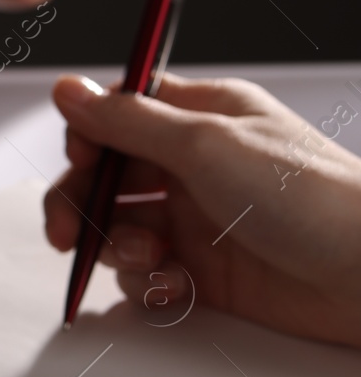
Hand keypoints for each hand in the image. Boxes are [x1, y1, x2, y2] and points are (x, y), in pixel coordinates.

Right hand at [45, 74, 360, 348]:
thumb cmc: (310, 199)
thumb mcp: (206, 145)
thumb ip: (126, 121)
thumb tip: (66, 89)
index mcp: (201, 116)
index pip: (119, 113)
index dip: (89, 137)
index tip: (81, 161)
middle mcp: (196, 165)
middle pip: (105, 176)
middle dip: (81, 204)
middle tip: (66, 233)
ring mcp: (199, 220)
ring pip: (118, 229)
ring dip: (119, 248)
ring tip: (154, 259)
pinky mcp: (207, 273)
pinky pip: (148, 276)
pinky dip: (151, 284)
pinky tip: (180, 287)